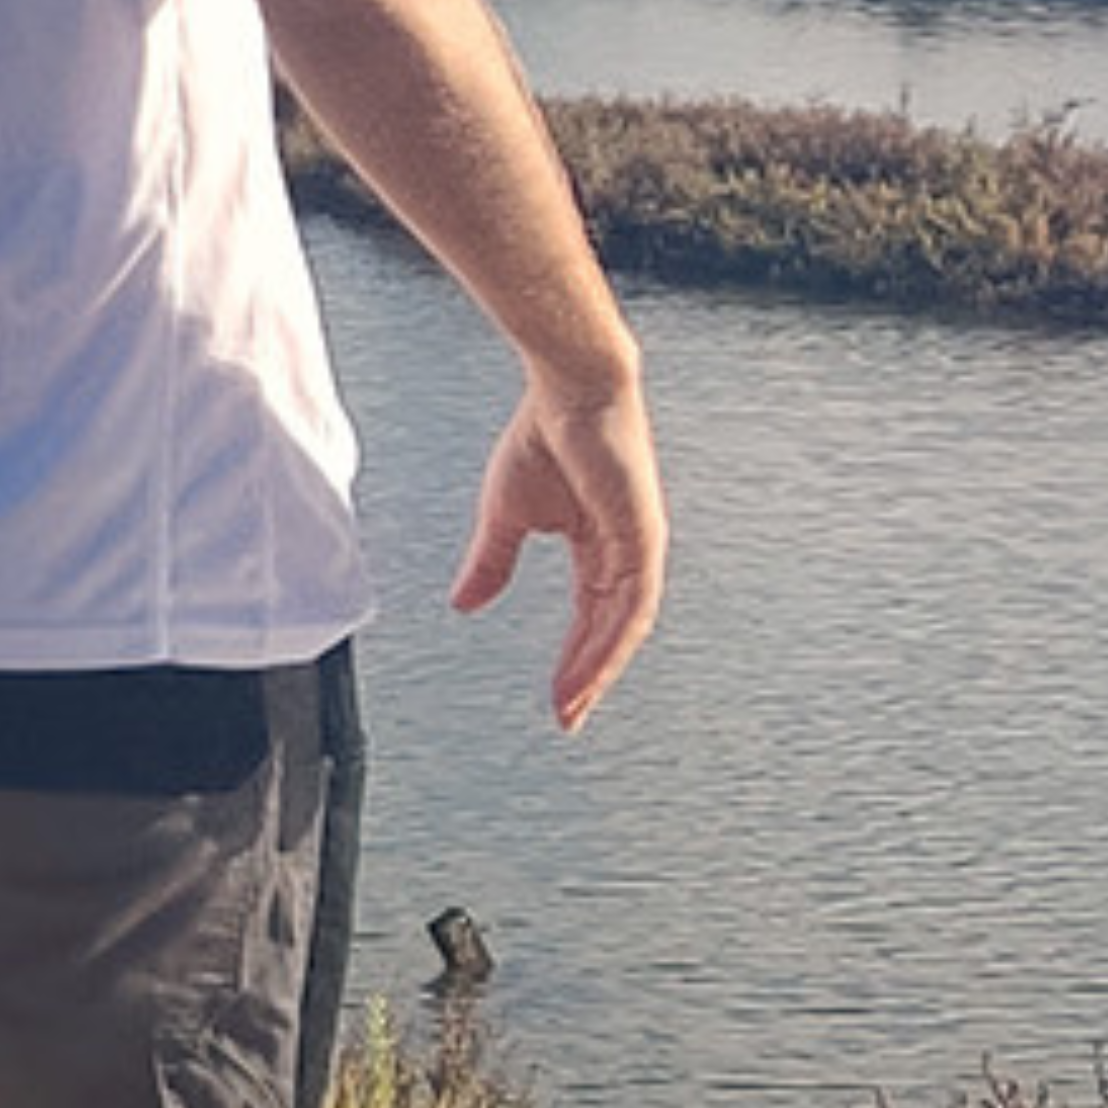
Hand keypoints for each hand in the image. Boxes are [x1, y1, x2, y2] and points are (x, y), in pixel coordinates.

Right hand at [449, 371, 664, 730]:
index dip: (574, 659)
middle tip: (567, 717)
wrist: (569, 389)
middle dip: (588, 677)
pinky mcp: (643, 538)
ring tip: (572, 704)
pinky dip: (611, 640)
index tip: (557, 700)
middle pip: (611, 631)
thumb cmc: (545, 434)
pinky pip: (632, 603)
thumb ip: (492, 562)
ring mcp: (639, 547)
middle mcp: (626, 552)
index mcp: (599, 546)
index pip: (590, 617)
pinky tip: (591, 666)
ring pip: (624, 626)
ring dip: (598, 668)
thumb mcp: (506, 515)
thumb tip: (465, 604)